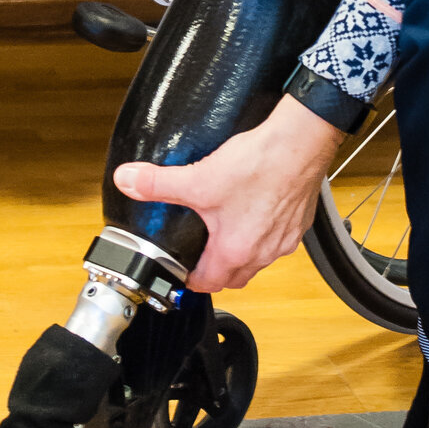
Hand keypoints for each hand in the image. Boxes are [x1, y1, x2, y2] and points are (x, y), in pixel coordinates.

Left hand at [112, 95, 342, 292]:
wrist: (301, 143)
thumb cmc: (259, 165)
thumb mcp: (198, 177)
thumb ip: (158, 183)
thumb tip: (127, 180)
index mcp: (235, 251)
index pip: (209, 284)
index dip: (190, 280)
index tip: (181, 269)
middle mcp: (264, 252)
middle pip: (236, 277)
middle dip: (216, 271)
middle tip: (200, 254)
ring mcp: (285, 239)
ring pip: (259, 259)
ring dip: (241, 252)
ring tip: (225, 229)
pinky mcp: (300, 222)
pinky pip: (278, 239)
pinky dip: (264, 232)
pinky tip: (255, 208)